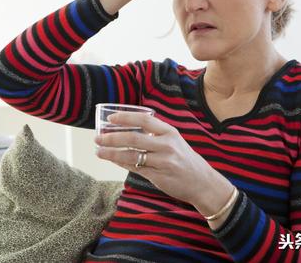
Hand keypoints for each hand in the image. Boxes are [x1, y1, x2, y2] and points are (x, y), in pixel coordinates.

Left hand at [94, 111, 225, 206]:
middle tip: (97, 137)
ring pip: (131, 155)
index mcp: (170, 132)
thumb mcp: (174, 141)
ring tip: (99, 151)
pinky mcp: (158, 176)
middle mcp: (166, 145)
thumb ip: (155, 134)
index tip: (110, 118)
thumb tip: (129, 126)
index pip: (144, 120)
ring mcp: (162, 161)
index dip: (125, 117)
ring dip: (112, 153)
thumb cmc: (185, 159)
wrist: (202, 183)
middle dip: (111, 138)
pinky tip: (112, 160)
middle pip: (133, 138)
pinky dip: (121, 163)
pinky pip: (135, 168)